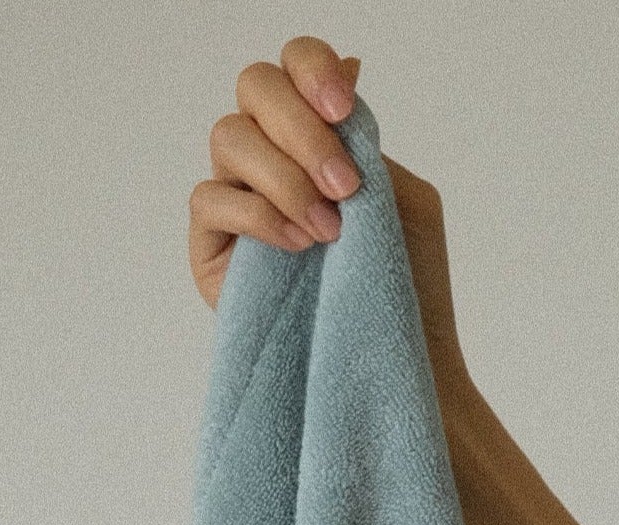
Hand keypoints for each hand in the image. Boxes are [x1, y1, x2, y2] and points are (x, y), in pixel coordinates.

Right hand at [187, 45, 470, 398]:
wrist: (396, 365)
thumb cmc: (409, 290)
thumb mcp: (401, 198)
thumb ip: (366, 137)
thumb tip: (348, 65)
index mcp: (316, 136)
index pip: (294, 67)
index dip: (311, 70)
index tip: (344, 107)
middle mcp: (271, 157)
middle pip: (255, 88)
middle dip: (300, 126)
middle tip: (344, 185)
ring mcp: (237, 199)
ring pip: (229, 137)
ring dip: (283, 176)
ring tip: (327, 231)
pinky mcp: (211, 250)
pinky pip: (210, 199)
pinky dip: (257, 215)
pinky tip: (298, 247)